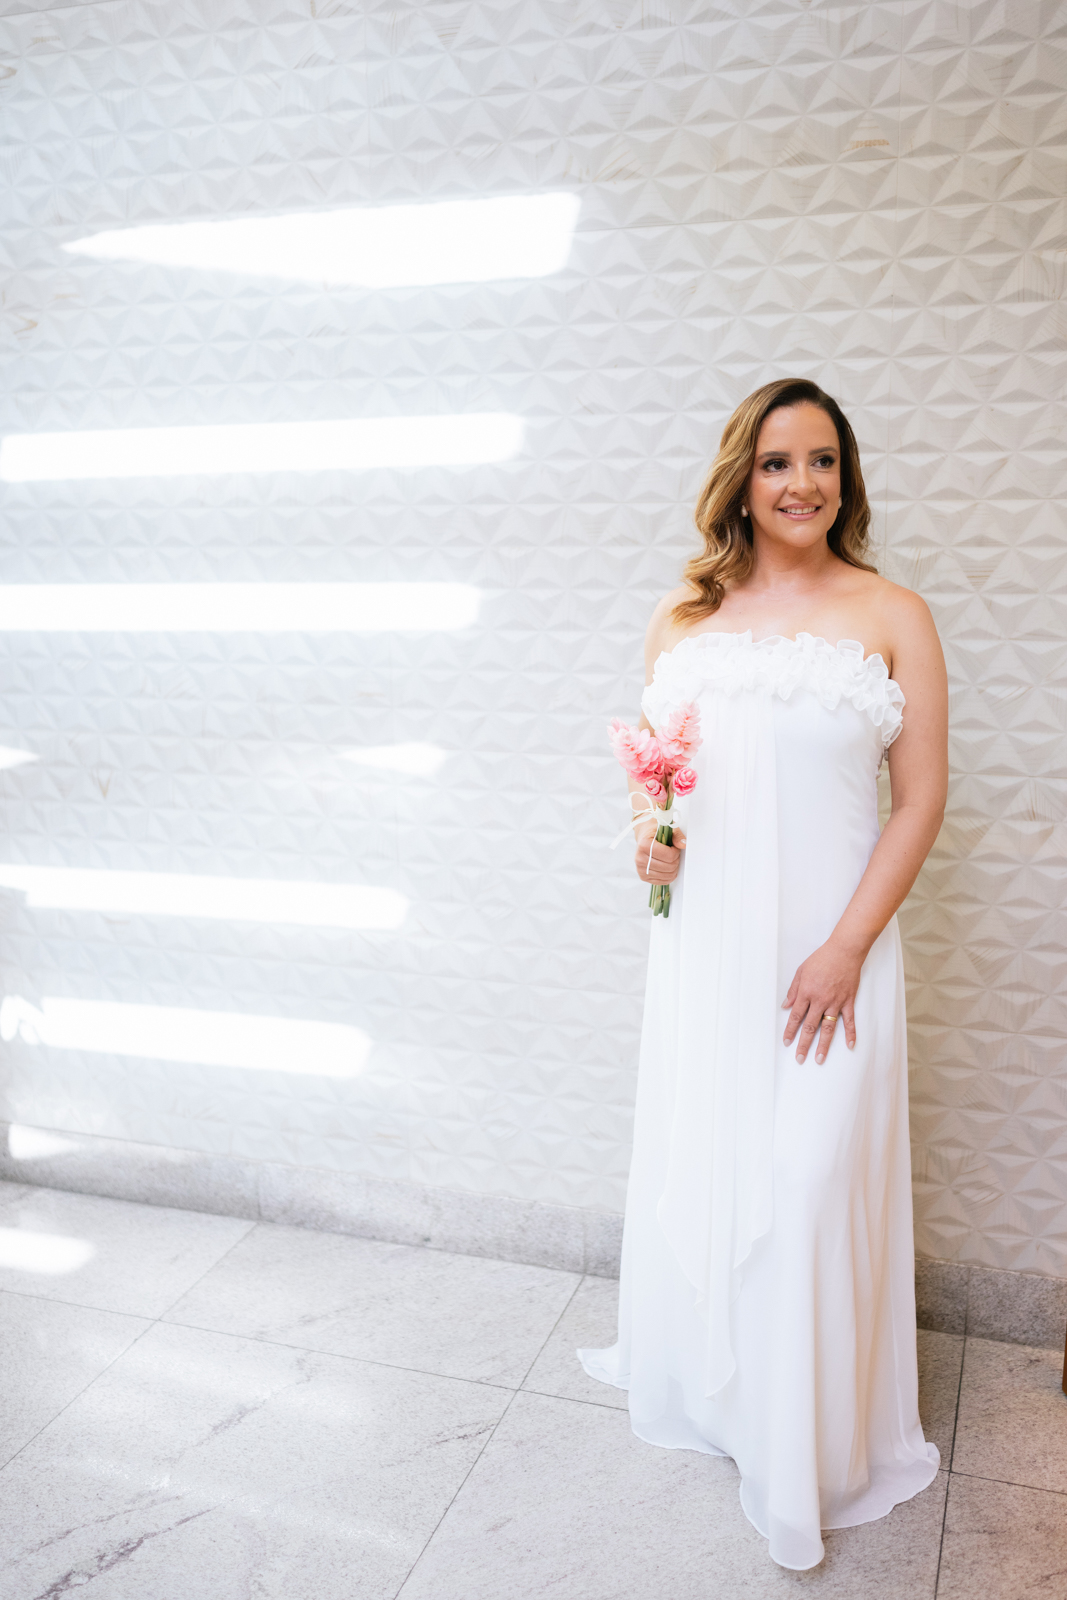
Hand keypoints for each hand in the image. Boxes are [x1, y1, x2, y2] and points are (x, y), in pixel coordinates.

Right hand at [634, 822, 685, 883]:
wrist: (644, 836)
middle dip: (676, 860)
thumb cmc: (655, 832)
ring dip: (674, 868)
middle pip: (669, 867)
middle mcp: (639, 858)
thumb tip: (684, 844)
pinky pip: (663, 882)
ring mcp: (640, 869)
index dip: (676, 852)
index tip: (674, 847)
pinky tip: (667, 867)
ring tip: (670, 859)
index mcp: (644, 845)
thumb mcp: (667, 829)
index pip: (669, 856)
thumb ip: (676, 836)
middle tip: (673, 854)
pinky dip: (669, 876)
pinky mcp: (643, 877)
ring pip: (667, 875)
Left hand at [782, 937, 861, 1062]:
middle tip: (799, 1058)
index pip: (795, 1016)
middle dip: (804, 1044)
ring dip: (823, 1045)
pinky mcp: (848, 1001)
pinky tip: (849, 1045)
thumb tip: (785, 1006)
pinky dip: (850, 1034)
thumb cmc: (822, 959)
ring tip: (819, 1059)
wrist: (844, 951)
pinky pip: (849, 1021)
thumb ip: (793, 990)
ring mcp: (835, 1002)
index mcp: (806, 993)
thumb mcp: (801, 971)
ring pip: (828, 1028)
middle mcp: (820, 1000)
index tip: (787, 1042)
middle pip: (810, 1027)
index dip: (790, 1031)